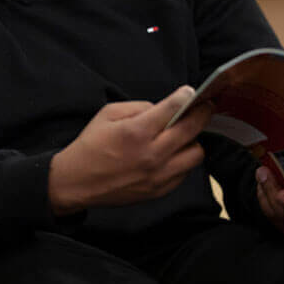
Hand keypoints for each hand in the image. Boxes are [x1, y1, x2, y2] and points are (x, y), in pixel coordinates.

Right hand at [48, 86, 214, 215]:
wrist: (77, 182)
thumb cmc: (91, 145)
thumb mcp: (106, 114)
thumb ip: (137, 107)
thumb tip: (161, 109)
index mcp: (136, 132)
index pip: (171, 110)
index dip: (185, 97)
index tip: (192, 92)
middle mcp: (151, 155)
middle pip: (191, 131)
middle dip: (202, 114)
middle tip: (205, 107)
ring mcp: (158, 175)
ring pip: (195, 154)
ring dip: (192, 141)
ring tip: (182, 135)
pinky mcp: (160, 190)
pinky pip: (185, 172)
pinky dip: (182, 160)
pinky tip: (171, 154)